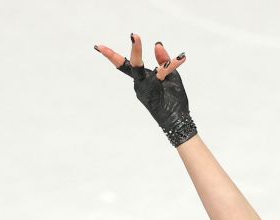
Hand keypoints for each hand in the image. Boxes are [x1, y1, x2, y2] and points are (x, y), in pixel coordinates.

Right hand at [93, 33, 196, 147]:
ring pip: (137, 68)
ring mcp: (143, 88)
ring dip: (136, 51)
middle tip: (103, 44)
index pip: (127, 66)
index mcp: (142, 80)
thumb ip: (164, 60)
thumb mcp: (171, 77)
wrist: (179, 121)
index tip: (98, 47)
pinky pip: (161, 73)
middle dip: (112, 55)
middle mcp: (139, 84)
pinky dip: (170, 65)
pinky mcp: (152, 91)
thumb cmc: (174, 101)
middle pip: (125, 67)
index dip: (113, 56)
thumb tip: (157, 44)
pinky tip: (180, 58)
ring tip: (134, 37)